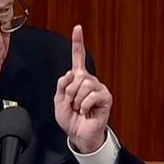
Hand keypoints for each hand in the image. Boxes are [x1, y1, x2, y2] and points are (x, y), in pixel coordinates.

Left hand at [54, 25, 112, 152]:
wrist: (78, 135)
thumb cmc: (70, 118)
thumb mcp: (58, 100)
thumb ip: (62, 85)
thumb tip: (71, 73)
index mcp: (78, 79)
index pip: (78, 58)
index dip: (78, 43)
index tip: (78, 28)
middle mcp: (89, 81)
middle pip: (76, 76)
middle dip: (69, 93)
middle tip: (72, 105)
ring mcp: (98, 88)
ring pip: (83, 85)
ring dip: (77, 100)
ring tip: (80, 109)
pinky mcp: (105, 97)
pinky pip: (91, 96)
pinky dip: (85, 105)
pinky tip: (87, 111)